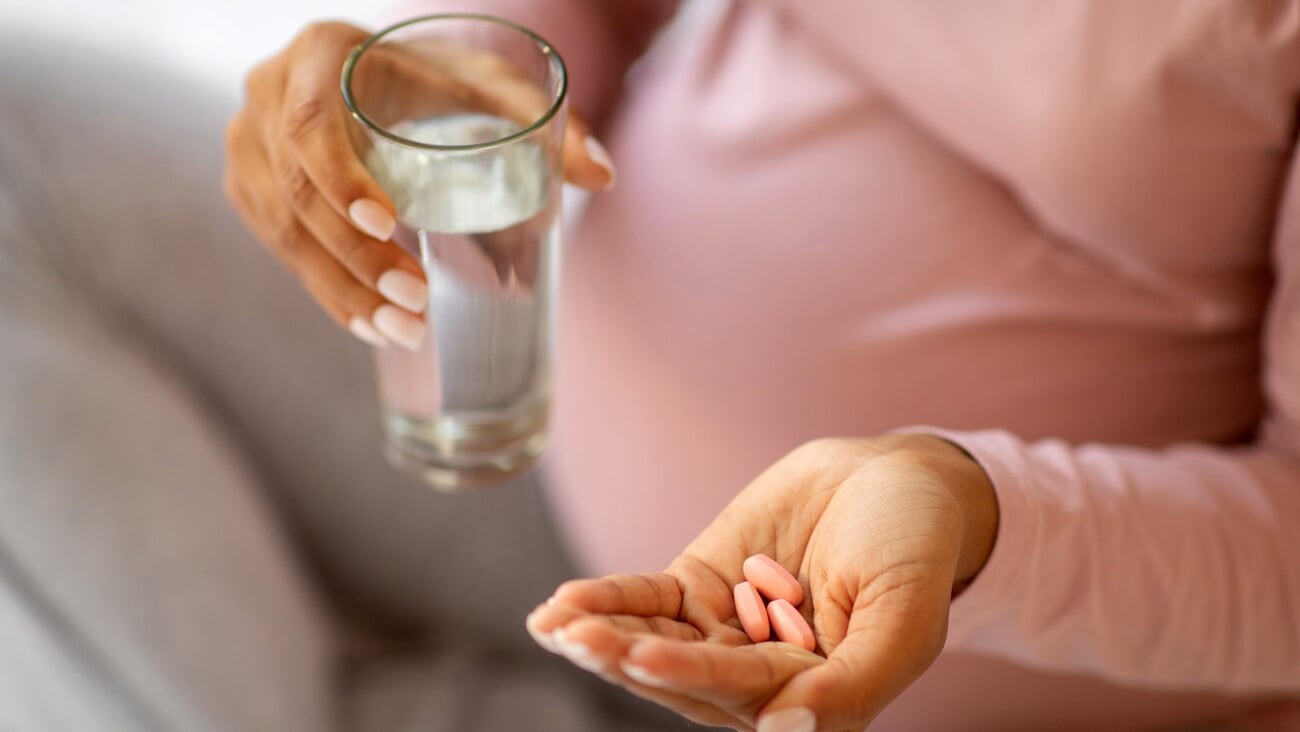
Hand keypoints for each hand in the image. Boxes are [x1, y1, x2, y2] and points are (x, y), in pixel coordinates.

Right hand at [222, 21, 613, 348]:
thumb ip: (546, 121)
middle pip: (297, 188)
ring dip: (341, 288)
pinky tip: (368, 326)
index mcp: (319, 54)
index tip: (389, 224)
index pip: (311, 123)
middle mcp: (268, 92)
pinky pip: (279, 247)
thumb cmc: (437, 80)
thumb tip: (604, 175)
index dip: (341, 179)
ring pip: (284, 229)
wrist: (373, 79)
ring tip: (401, 331)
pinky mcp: (249, 187)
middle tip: (416, 302)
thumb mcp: (489, 87)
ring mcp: (248, 143)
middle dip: (356, 256)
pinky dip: (324, 290)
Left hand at [526, 435, 998, 730]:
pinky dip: (609, 600)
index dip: (690, 672)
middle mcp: (760, 675)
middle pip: (683, 674)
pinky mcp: (700, 587)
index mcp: (813, 697)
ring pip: (656, 642)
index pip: (742, 690)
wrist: (898, 479)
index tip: (638, 656)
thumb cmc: (916, 549)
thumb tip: (786, 730)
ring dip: (604, 635)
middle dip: (625, 657)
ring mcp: (724, 629)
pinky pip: (648, 601)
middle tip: (576, 638)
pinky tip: (563, 604)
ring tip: (556, 625)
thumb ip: (853, 682)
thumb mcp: (904, 618)